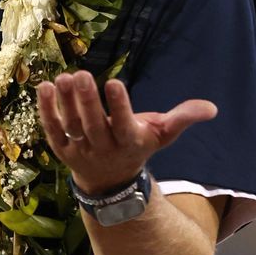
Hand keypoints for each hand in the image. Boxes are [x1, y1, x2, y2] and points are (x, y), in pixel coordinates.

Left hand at [36, 71, 215, 194]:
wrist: (110, 180)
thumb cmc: (137, 145)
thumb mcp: (162, 135)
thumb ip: (183, 118)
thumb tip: (212, 108)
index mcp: (129, 142)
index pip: (124, 125)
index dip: (120, 106)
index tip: (115, 82)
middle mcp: (103, 148)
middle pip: (94, 125)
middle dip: (88, 100)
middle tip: (83, 74)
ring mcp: (80, 149)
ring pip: (72, 125)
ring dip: (66, 102)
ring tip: (64, 77)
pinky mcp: (61, 148)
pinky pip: (53, 128)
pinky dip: (46, 110)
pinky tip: (43, 87)